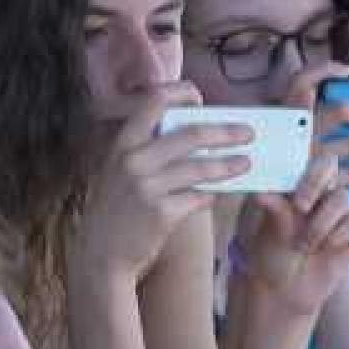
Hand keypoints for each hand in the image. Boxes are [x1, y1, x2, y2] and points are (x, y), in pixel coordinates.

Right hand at [74, 82, 252, 284]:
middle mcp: (133, 160)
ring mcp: (147, 187)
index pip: (153, 102)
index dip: (180, 94)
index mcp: (122, 144)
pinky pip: (198, 196)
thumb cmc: (116, 209)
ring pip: (201, 167)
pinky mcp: (162, 213)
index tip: (199, 97)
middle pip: (191, 134)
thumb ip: (145, 150)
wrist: (101, 255)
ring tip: (246, 163)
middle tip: (248, 133)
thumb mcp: (118, 171)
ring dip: (229, 164)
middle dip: (225, 132)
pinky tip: (217, 193)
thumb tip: (191, 131)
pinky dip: (211, 194)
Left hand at [234, 152, 348, 317]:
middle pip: (330, 165)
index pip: (304, 157)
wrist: (283, 288)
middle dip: (315, 182)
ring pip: (344, 198)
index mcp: (294, 183)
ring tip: (304, 244)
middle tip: (299, 206)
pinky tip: (327, 248)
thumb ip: (273, 207)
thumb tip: (261, 191)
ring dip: (322, 223)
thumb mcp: (267, 229)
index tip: (291, 187)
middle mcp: (318, 191)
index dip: (303, 166)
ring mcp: (338, 210)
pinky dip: (341, 236)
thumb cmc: (270, 253)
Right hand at [281, 60, 348, 185]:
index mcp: (286, 114)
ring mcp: (307, 156)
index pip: (301, 82)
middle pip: (341, 111)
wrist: (258, 195)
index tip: (347, 70)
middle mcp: (298, 133)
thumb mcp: (277, 127)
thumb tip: (339, 81)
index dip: (324, 70)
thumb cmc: (273, 156)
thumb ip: (297, 108)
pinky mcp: (315, 179)